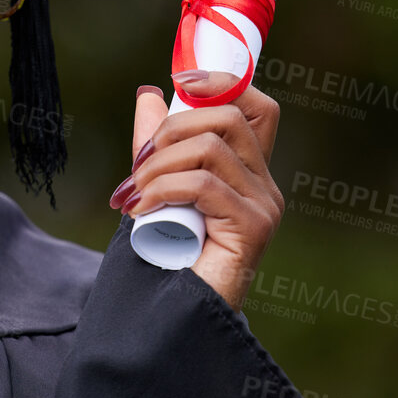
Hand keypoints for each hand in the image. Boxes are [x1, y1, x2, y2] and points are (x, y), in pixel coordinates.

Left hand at [110, 71, 284, 308]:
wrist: (171, 315)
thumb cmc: (166, 255)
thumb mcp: (157, 187)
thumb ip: (157, 144)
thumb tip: (150, 94)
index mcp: (246, 170)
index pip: (255, 106)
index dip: (222, 82)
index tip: (179, 81)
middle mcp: (264, 184)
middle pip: (229, 116)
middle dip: (172, 128)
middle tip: (137, 165)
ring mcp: (264, 206)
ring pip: (211, 146)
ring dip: (158, 164)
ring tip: (133, 194)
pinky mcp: (253, 227)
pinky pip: (204, 183)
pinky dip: (162, 189)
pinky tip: (140, 210)